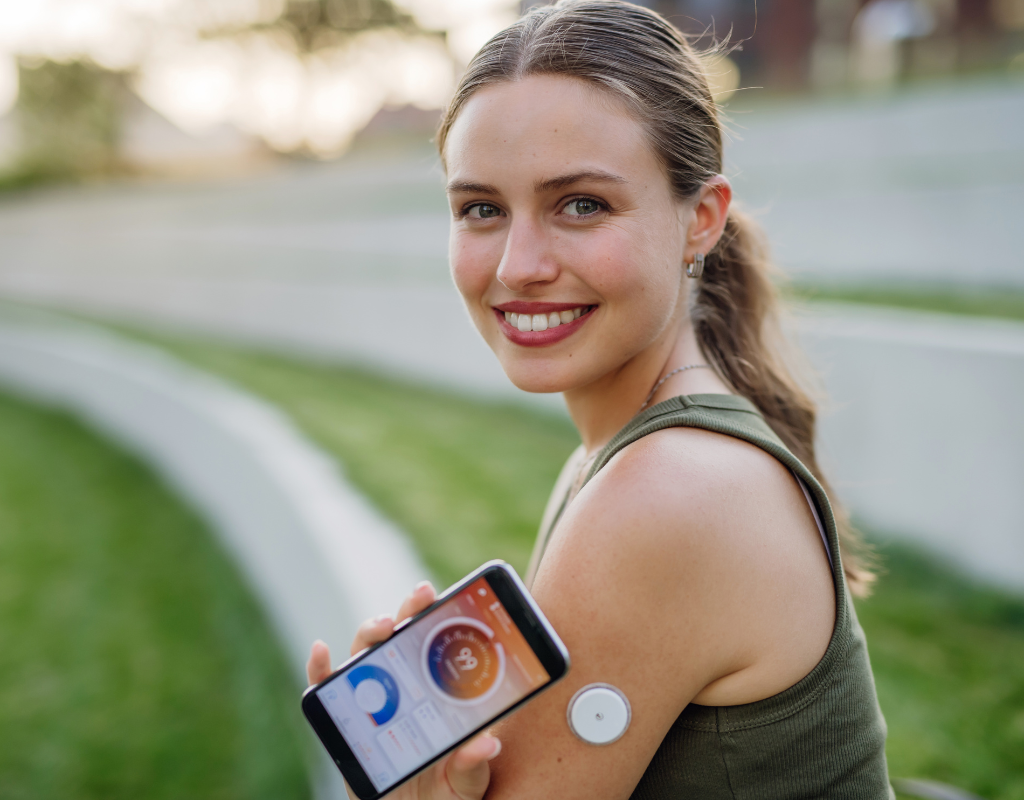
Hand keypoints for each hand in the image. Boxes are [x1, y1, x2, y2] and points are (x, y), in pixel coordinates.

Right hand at [307, 581, 500, 799]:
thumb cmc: (442, 798)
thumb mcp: (464, 786)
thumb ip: (472, 766)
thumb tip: (488, 743)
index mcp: (434, 694)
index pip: (433, 644)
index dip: (433, 615)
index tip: (437, 593)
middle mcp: (401, 688)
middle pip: (400, 638)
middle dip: (408, 612)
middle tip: (420, 597)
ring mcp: (369, 701)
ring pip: (364, 654)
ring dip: (370, 632)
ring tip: (382, 626)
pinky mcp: (342, 722)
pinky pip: (325, 689)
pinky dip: (318, 668)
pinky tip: (321, 651)